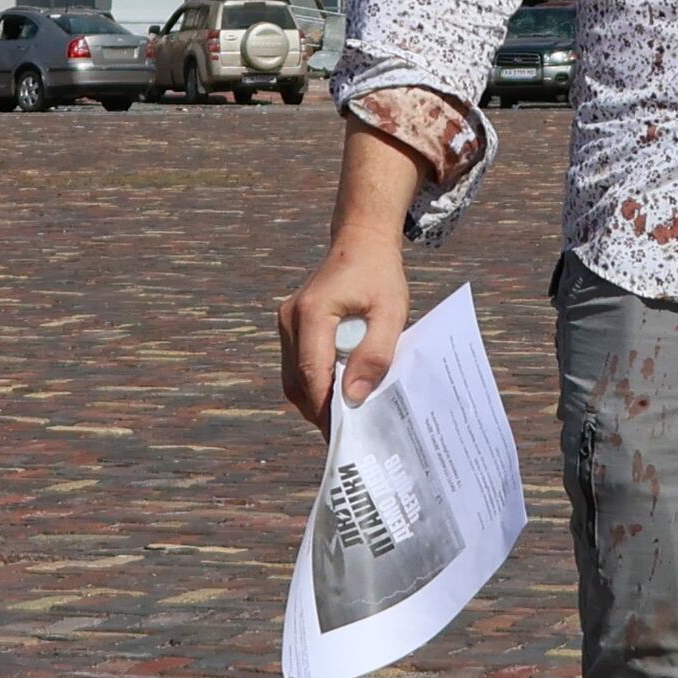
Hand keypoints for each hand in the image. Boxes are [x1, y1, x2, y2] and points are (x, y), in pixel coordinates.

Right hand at [278, 234, 407, 429]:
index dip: (326, 408)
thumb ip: (374, 354)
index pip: (313, 373)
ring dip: (316, 399)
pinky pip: (298, 366)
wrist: (360, 243)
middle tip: (349, 434)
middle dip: (321, 410)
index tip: (345, 434)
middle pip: (299, 381)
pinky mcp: (291, 327)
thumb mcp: (390, 312)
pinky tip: (338, 393)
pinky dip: (315, 384)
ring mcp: (286, 323)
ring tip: (346, 419)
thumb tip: (354, 397)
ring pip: (294, 377)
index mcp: (312, 313)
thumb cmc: (379, 275)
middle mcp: (290, 319)